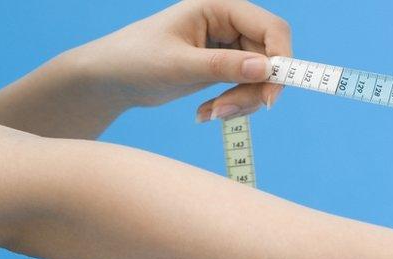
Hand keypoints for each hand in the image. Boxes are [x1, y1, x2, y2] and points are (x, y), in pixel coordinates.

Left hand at [65, 0, 291, 120]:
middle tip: (230, 112)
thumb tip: (267, 69)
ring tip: (211, 114)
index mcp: (218, 8)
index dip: (281, 58)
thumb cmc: (135, 60)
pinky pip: (246, 89)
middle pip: (269, 57)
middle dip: (255, 89)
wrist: (111, 79)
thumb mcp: (179, 64)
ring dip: (243, 101)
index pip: (271, 28)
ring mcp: (228, 47)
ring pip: (261, 78)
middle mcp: (228, 24)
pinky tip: (206, 113)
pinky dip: (233, 105)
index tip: (272, 94)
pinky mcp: (224, 68)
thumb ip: (224, 66)